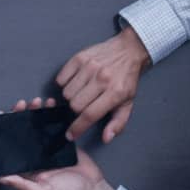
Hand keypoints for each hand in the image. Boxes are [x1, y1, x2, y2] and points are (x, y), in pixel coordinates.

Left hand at [0, 97, 114, 189]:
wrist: (92, 188)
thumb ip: (21, 185)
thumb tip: (0, 178)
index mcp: (25, 165)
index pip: (9, 145)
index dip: (4, 130)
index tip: (2, 115)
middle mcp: (33, 154)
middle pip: (21, 131)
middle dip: (20, 115)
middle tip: (22, 104)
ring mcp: (46, 146)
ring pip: (36, 125)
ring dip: (35, 111)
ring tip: (38, 102)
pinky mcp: (61, 140)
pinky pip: (53, 124)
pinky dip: (51, 113)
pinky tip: (50, 104)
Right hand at [57, 26, 150, 141]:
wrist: (128, 51)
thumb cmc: (126, 80)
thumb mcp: (127, 103)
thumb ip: (118, 123)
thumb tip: (107, 138)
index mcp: (114, 93)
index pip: (90, 115)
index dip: (77, 128)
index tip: (70, 135)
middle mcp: (101, 79)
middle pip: (75, 105)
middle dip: (76, 109)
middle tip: (84, 103)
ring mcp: (89, 67)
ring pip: (67, 93)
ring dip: (71, 97)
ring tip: (81, 91)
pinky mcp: (79, 58)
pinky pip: (61, 78)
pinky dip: (65, 83)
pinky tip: (75, 82)